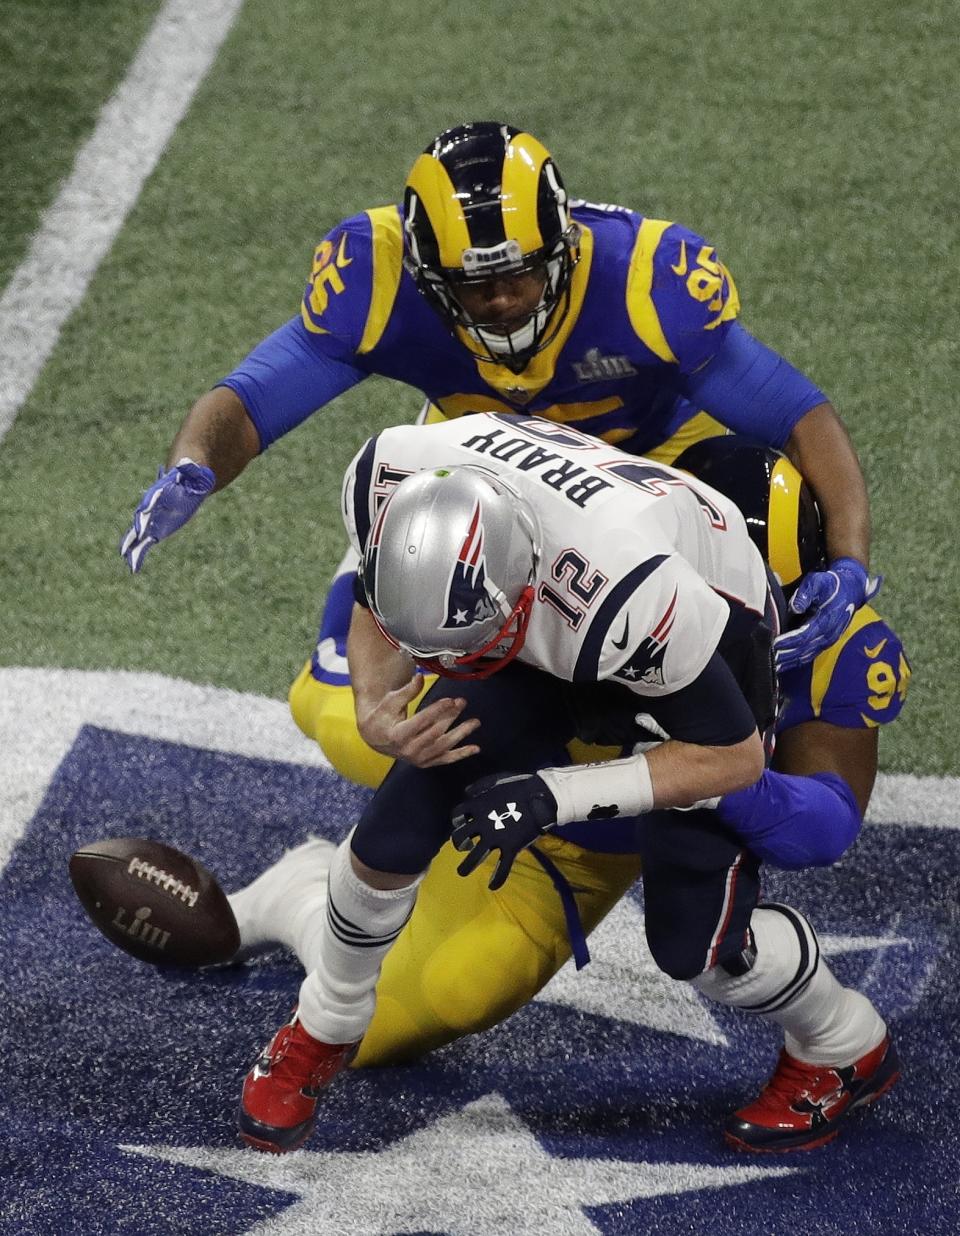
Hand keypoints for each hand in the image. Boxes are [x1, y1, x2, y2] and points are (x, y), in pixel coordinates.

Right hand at [120, 458, 215, 572]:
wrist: (188, 478)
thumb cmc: (193, 473)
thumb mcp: (194, 470)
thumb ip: (190, 469)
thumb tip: (188, 464)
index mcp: (160, 492)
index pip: (150, 502)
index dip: (145, 511)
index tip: (140, 521)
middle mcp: (153, 507)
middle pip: (141, 521)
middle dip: (134, 534)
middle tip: (125, 549)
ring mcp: (153, 518)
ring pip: (140, 535)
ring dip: (133, 548)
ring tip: (127, 562)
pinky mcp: (157, 528)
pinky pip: (146, 542)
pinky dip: (139, 554)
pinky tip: (133, 568)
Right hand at [356, 676, 480, 766]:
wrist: (375, 738)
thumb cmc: (383, 716)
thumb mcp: (391, 701)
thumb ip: (407, 691)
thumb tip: (420, 677)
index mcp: (398, 735)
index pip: (422, 721)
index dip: (437, 710)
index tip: (450, 700)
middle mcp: (409, 750)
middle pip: (435, 732)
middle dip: (450, 716)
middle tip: (462, 702)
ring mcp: (418, 758)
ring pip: (444, 745)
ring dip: (461, 733)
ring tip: (475, 722)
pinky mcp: (425, 762)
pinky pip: (445, 759)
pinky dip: (461, 754)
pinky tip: (475, 748)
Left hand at [451, 772, 557, 889]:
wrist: (540, 797)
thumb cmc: (519, 786)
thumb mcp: (496, 780)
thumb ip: (479, 787)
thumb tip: (466, 793)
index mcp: (478, 807)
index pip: (457, 816)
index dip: (456, 821)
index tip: (461, 825)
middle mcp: (482, 824)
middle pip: (460, 838)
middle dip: (459, 844)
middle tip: (465, 847)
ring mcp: (495, 837)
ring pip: (475, 856)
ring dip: (466, 866)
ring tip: (462, 872)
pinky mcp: (510, 847)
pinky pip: (502, 867)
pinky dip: (497, 879)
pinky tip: (493, 886)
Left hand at [774, 558, 880, 671]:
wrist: (850, 590)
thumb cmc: (830, 585)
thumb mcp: (817, 582)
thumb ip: (805, 593)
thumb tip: (794, 607)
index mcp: (825, 621)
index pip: (803, 636)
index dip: (788, 641)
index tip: (773, 644)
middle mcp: (827, 635)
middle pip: (802, 650)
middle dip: (784, 656)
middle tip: (767, 659)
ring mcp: (826, 641)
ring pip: (805, 656)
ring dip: (788, 662)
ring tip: (772, 666)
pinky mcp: (824, 643)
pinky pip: (808, 656)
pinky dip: (795, 661)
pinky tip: (783, 665)